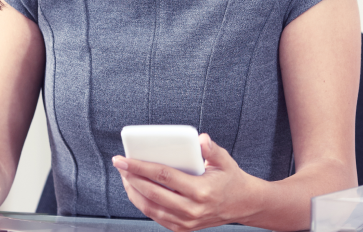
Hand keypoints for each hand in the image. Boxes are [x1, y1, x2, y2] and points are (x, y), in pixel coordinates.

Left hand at [112, 134, 260, 231]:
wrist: (243, 205)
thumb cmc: (230, 178)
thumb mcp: (225, 160)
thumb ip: (211, 149)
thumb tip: (200, 139)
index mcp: (201, 190)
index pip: (164, 176)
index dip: (141, 166)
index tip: (124, 158)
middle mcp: (192, 210)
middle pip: (152, 193)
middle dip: (131, 177)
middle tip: (119, 164)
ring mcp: (186, 222)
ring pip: (150, 208)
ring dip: (133, 191)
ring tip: (125, 175)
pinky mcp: (182, 229)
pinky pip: (156, 216)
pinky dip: (142, 203)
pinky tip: (136, 189)